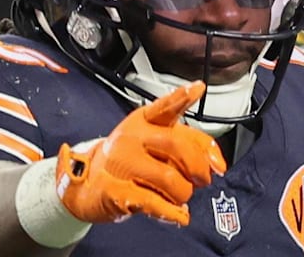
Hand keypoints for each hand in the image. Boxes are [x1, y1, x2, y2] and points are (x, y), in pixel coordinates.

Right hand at [54, 81, 227, 225]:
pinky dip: (172, 212)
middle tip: (203, 179)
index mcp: (143, 121)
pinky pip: (152, 202)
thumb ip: (188, 145)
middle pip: (177, 145)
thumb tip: (216, 164)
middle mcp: (131, 137)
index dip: (182, 97)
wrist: (87, 184)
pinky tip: (179, 215)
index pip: (165, 107)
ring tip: (180, 197)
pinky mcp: (115, 190)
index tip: (198, 88)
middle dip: (198, 166)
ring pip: (169, 177)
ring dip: (184, 193)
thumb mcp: (154, 145)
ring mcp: (120, 163)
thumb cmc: (129, 163)